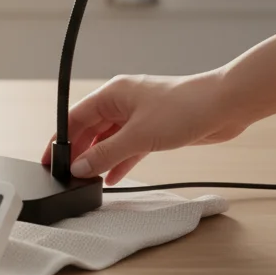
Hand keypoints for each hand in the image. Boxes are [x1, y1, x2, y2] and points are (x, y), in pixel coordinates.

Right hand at [40, 71, 254, 183]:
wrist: (225, 106)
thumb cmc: (184, 108)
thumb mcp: (138, 136)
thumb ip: (105, 154)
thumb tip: (80, 167)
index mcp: (111, 94)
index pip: (74, 118)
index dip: (60, 140)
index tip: (49, 160)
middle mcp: (122, 102)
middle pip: (90, 130)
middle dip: (80, 152)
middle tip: (68, 175)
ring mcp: (138, 116)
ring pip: (109, 140)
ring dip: (100, 159)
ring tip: (88, 180)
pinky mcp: (154, 129)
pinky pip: (128, 147)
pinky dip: (120, 161)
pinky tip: (112, 177)